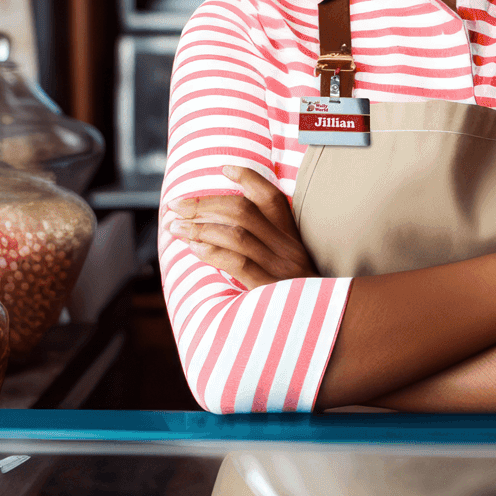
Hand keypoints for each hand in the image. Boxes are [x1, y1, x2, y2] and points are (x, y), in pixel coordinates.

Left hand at [165, 165, 317, 289]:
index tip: (224, 169)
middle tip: (176, 205)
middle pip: (243, 211)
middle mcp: (286, 247)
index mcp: (291, 237)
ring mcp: (279, 267)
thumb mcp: (287, 264)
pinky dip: (212, 252)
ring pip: (236, 233)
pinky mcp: (270, 287)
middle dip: (204, 204)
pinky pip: (238, 263)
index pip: (271, 198)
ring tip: (175, 226)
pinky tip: (193, 248)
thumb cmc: (293, 294)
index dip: (249, 179)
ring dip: (199, 227)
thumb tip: (218, 226)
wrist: (320, 326)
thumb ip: (265, 244)